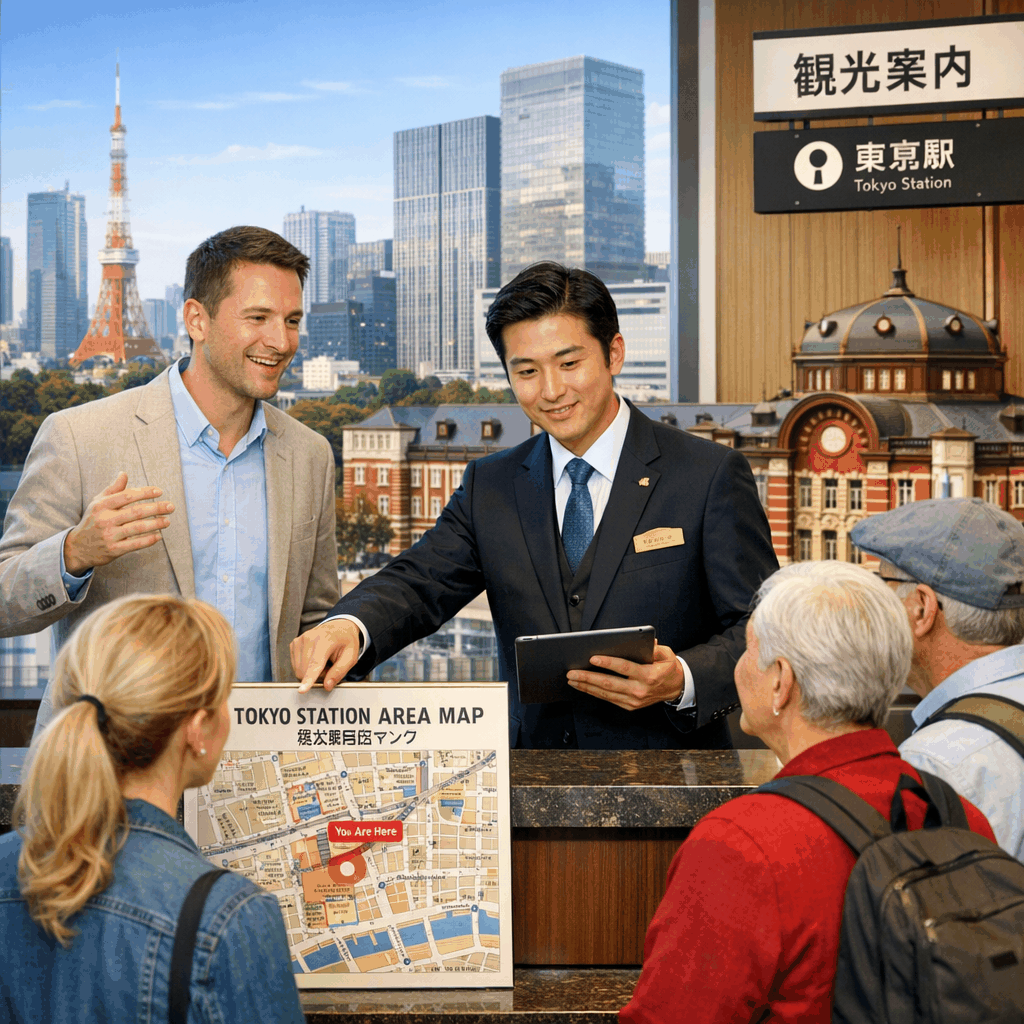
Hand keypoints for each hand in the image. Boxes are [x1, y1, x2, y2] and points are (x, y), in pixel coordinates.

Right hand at [63, 472, 173, 574]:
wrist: (78, 548)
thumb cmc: (93, 521)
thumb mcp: (97, 503)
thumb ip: (113, 489)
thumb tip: (124, 473)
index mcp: (101, 506)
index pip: (127, 496)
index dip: (145, 492)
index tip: (159, 491)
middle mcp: (105, 520)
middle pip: (136, 512)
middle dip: (156, 508)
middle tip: (171, 506)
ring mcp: (109, 535)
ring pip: (137, 528)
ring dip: (156, 524)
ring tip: (167, 521)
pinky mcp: (114, 550)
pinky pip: (135, 544)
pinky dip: (149, 540)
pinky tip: (159, 536)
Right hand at [290, 619, 362, 693]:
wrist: (339, 626)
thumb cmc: (346, 640)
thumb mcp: (351, 656)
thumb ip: (340, 671)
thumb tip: (327, 685)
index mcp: (325, 640)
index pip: (315, 663)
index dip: (309, 678)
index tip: (302, 690)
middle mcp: (309, 638)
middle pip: (305, 671)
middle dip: (318, 676)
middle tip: (330, 667)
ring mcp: (299, 640)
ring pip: (299, 670)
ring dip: (311, 672)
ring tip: (323, 662)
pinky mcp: (294, 644)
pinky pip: (296, 665)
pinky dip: (306, 667)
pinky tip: (315, 659)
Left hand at [566, 642, 682, 710]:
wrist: (676, 688)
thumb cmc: (668, 668)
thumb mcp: (667, 654)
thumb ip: (654, 648)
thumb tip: (642, 642)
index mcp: (649, 676)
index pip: (624, 668)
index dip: (608, 663)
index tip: (593, 658)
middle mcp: (640, 690)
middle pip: (609, 683)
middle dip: (588, 677)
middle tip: (572, 672)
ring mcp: (634, 700)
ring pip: (605, 693)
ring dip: (586, 686)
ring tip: (572, 679)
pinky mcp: (629, 706)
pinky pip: (608, 699)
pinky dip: (594, 692)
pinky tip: (583, 686)